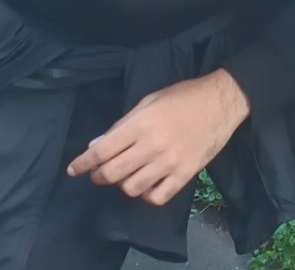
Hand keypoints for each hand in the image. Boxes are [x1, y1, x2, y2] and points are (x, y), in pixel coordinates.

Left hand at [66, 69, 248, 206]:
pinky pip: (156, 198)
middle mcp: (151, 146)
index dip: (83, 163)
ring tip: (127, 175)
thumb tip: (96, 146)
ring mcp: (168, 163)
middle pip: (111, 174)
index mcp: (141, 124)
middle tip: (99, 172)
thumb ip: (122, 124)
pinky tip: (147, 184)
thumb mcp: (150, 101)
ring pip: (130, 189)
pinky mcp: (184, 175)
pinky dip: (146, 195)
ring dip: (122, 184)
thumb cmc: (183, 96)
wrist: (221, 101)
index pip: (101, 151)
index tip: (73, 169)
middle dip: (98, 176)